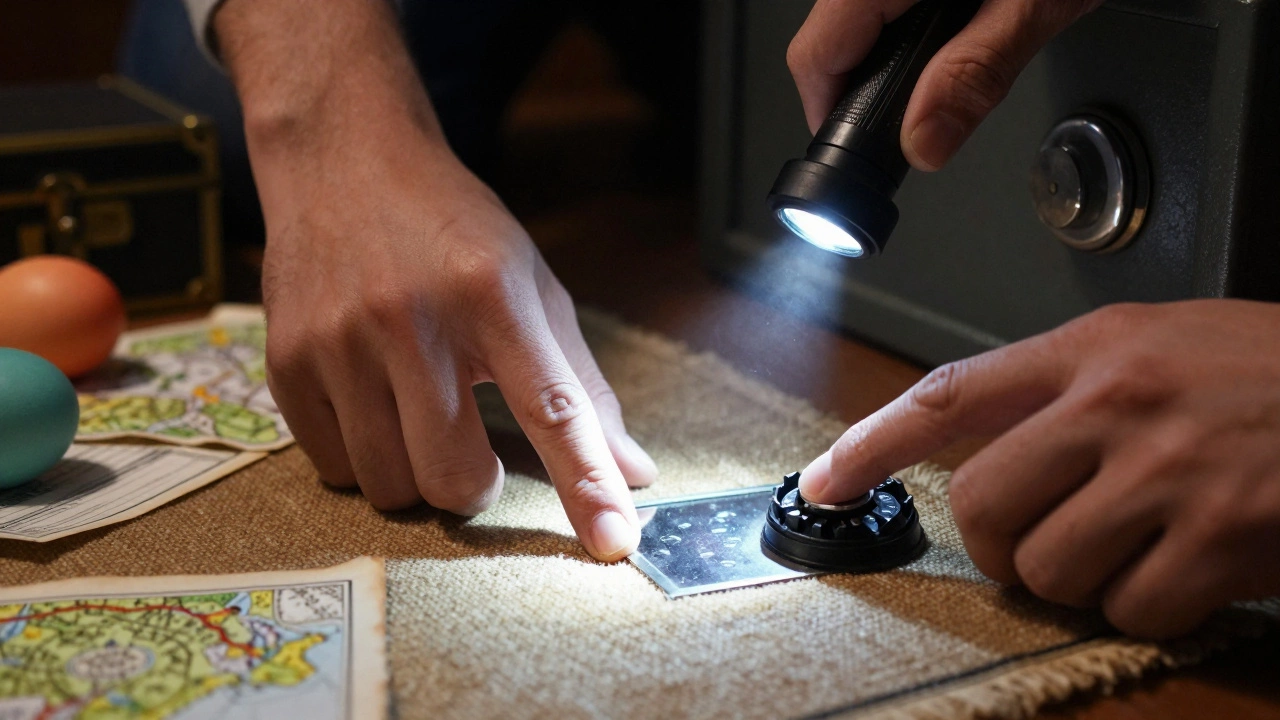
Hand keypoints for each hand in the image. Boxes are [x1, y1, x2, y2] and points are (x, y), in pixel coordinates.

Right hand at [216, 0, 655, 560]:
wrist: (343, 162)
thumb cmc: (450, 230)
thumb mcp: (530, 286)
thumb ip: (580, 383)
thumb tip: (633, 470)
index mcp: (492, 295)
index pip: (552, 407)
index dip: (585, 483)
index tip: (614, 540)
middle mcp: (413, 320)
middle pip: (453, 478)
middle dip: (472, 486)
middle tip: (471, 450)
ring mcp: (340, 342)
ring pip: (388, 485)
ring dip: (412, 473)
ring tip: (413, 413)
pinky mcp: (287, 361)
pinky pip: (331, 468)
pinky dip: (360, 456)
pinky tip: (367, 400)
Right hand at [787, 0, 1101, 169]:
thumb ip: (977, 72)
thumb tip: (925, 140)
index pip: (816, 56)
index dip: (831, 113)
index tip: (858, 150)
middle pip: (832, 35)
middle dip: (869, 82)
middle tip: (921, 113)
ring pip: (859, 12)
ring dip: (893, 48)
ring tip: (959, 53)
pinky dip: (912, 16)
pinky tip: (961, 17)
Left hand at [799, 301, 1279, 637]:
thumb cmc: (1270, 371)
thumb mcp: (1158, 344)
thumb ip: (1066, 388)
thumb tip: (978, 449)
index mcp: (1093, 349)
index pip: (947, 396)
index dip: (870, 445)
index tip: (822, 482)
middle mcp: (1118, 404)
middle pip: (982, 505)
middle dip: (1001, 544)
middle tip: (1040, 540)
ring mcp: (1170, 472)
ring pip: (1050, 566)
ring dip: (1078, 579)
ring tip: (1131, 548)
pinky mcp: (1222, 537)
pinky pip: (1130, 607)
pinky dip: (1147, 607)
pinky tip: (1186, 571)